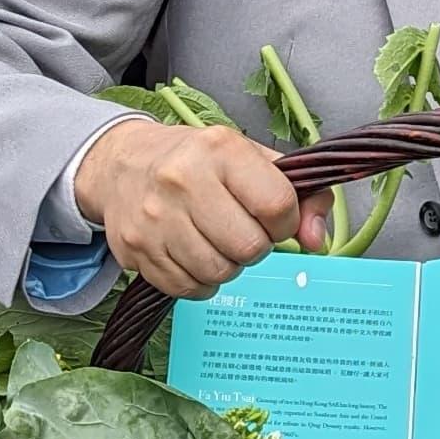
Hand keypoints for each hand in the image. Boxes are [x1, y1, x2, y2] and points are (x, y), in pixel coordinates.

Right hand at [74, 117, 328, 296]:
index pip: (277, 205)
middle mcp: (182, 180)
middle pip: (249, 246)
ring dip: (229, 266)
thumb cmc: (199, 163)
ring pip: (218, 272)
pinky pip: (186, 288)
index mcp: (220, 150)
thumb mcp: (254, 160)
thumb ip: (302, 196)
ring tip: (218, 242)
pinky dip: (200, 281)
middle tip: (244, 232)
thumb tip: (316, 241)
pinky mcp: (134, 248)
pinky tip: (195, 256)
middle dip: (257, 247)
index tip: (276, 219)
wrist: (123, 164)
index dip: (287, 222)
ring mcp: (154, 217)